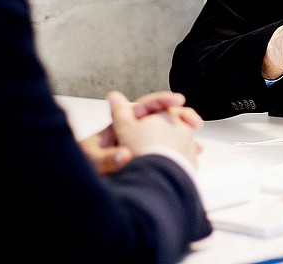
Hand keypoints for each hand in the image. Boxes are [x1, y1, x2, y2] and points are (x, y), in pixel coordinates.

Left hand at [81, 91, 204, 172]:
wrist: (84, 183)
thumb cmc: (85, 166)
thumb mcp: (92, 161)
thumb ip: (106, 158)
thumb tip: (124, 155)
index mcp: (119, 125)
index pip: (143, 106)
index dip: (161, 100)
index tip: (178, 100)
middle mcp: (133, 132)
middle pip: (160, 117)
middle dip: (180, 116)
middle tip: (195, 122)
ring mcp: (141, 145)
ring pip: (166, 135)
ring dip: (184, 137)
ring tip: (198, 147)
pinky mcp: (147, 158)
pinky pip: (167, 151)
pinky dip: (180, 153)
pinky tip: (191, 161)